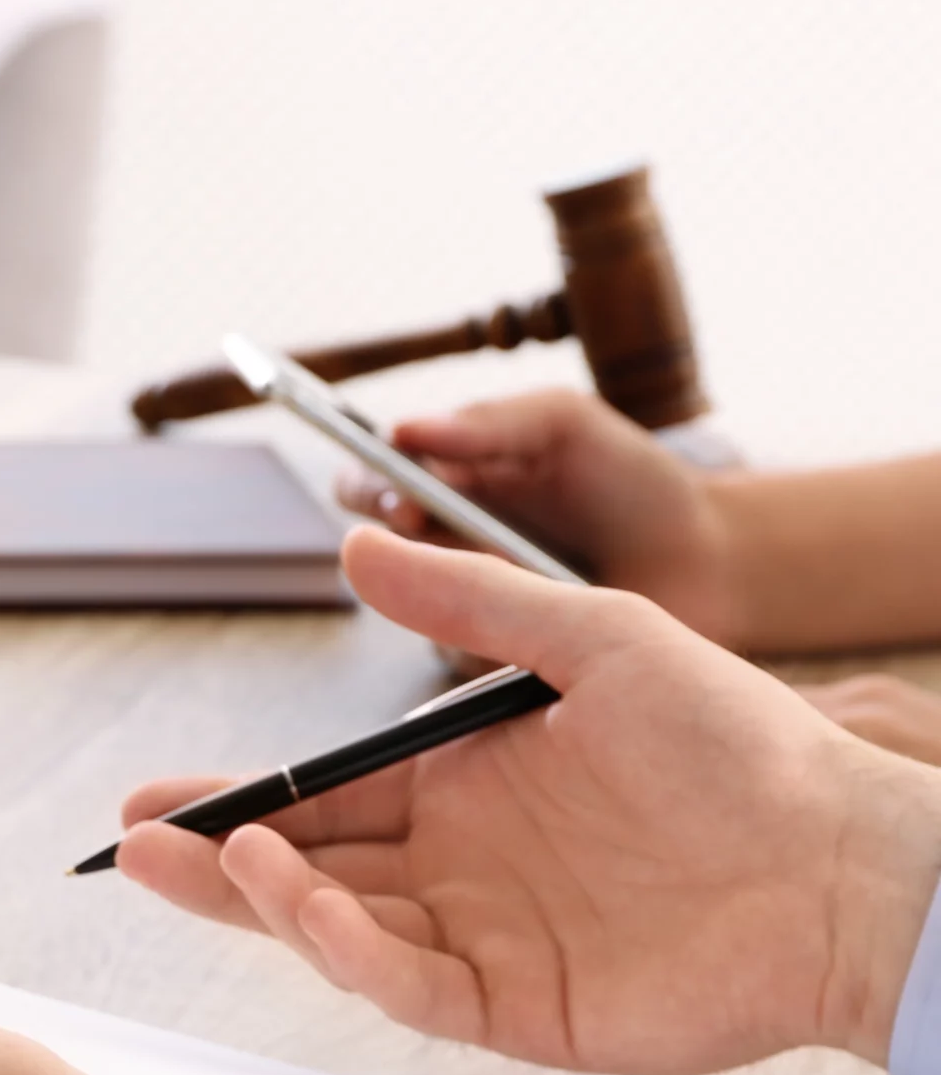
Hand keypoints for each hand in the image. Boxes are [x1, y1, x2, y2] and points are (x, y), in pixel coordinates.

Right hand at [118, 528, 940, 1074]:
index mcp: (467, 785)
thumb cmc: (744, 745)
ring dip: (261, 900)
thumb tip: (356, 547)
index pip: (323, 798)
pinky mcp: (520, 1008)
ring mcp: (484, 941)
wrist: (850, 863)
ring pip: (336, 930)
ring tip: (205, 859)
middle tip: (136, 843)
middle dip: (213, 859)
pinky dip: (346, 953)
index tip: (161, 798)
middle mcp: (460, 867)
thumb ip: (469, 604)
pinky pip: (407, 986)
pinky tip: (306, 907)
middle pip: (304, 869)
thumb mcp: (596, 636)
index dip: (237, 799)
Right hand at [339, 389, 742, 644]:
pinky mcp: (495, 652)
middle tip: (431, 529)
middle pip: (373, 543)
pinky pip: (456, 652)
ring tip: (517, 569)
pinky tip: (538, 614)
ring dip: (451, 589)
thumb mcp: (564, 425)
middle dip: (392, 538)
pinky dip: (483, 635)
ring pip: (410, 605)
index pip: (372, 476)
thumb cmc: (631, 479)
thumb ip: (489, 422)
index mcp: (447, 476)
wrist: (704, 561)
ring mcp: (467, 599)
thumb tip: (404, 430)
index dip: (371, 483)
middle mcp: (442, 539)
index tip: (400, 492)